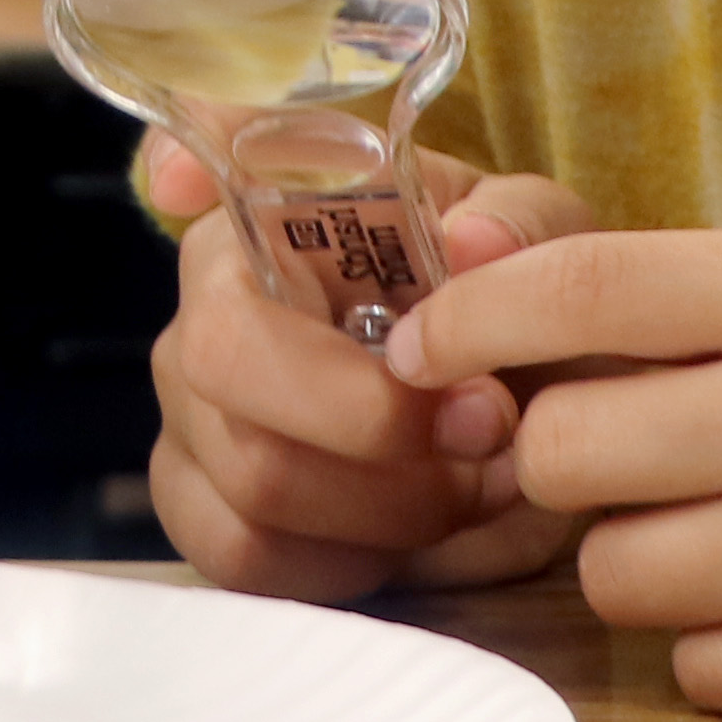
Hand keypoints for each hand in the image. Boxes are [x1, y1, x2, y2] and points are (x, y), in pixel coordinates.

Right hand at [144, 137, 586, 601]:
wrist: (518, 427)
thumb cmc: (506, 321)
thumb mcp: (543, 248)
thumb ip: (521, 229)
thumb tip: (472, 243)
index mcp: (276, 219)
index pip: (197, 160)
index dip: (177, 163)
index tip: (184, 183)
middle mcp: (204, 306)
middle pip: (226, 359)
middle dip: (374, 418)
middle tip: (484, 425)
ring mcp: (188, 419)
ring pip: (256, 476)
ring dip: (393, 502)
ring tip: (473, 483)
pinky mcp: (202, 517)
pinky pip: (248, 557)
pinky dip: (351, 560)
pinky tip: (406, 532)